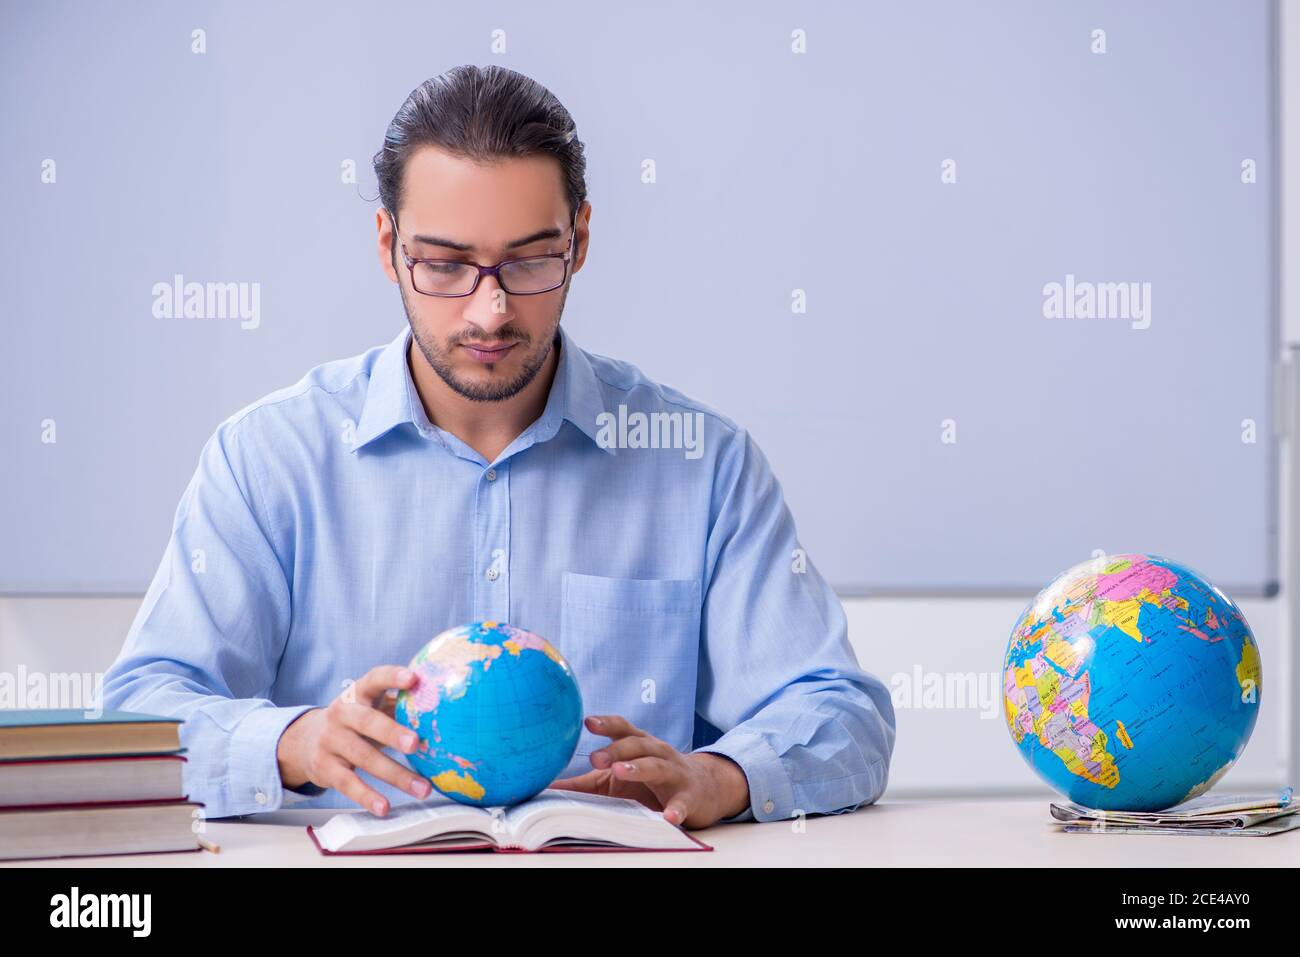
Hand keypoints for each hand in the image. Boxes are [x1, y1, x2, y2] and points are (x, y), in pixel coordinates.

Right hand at [276, 665, 433, 815]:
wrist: (304, 741)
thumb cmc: (355, 721)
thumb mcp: (370, 706)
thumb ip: (397, 705)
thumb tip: (445, 708)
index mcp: (357, 693)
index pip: (374, 679)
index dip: (392, 677)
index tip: (414, 678)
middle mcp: (341, 714)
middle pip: (367, 722)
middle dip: (392, 733)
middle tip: (416, 743)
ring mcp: (330, 741)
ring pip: (363, 757)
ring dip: (395, 775)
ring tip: (422, 788)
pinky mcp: (325, 768)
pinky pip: (348, 783)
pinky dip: (367, 796)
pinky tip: (385, 807)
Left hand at [549, 715, 749, 828]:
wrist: (705, 787)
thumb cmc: (653, 779)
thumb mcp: (621, 775)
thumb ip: (587, 780)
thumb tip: (546, 786)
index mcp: (640, 745)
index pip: (623, 729)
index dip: (606, 724)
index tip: (587, 721)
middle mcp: (658, 752)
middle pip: (637, 745)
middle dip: (616, 749)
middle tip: (595, 758)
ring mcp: (676, 773)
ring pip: (657, 766)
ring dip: (639, 769)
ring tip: (621, 772)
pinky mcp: (690, 797)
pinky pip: (683, 803)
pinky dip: (677, 809)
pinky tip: (669, 818)